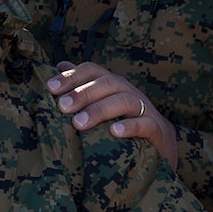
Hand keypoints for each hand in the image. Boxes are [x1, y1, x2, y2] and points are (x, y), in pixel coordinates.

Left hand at [47, 61, 177, 165]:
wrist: (161, 144)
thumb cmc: (124, 122)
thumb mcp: (102, 105)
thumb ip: (82, 87)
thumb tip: (59, 66)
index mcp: (113, 85)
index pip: (92, 70)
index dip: (72, 76)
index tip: (51, 88)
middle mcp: (128, 92)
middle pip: (107, 83)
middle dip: (82, 93)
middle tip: (62, 107)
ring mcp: (145, 109)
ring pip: (124, 101)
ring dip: (100, 110)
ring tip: (79, 123)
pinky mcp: (157, 129)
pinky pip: (145, 124)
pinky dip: (130, 126)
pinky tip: (114, 132)